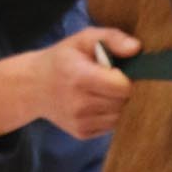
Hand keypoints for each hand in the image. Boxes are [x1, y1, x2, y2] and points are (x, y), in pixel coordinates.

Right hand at [0, 26, 142, 142]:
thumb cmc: (63, 59)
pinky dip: (109, 115)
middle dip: (122, 90)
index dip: (125, 77)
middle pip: (123, 101)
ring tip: (101, 91)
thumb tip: (136, 49)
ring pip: (120, 115)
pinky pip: (111, 126)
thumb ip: (112, 38)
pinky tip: (95, 103)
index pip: (122, 86)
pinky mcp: (82, 134)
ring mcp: (80, 122)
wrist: (34, 86)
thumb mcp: (83, 39)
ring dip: (117, 103)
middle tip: (108, 79)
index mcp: (79, 77)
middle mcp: (79, 104)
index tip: (116, 70)